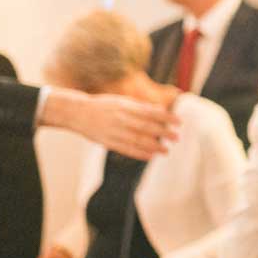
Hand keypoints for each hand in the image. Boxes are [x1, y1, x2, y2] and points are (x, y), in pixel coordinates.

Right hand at [44, 89, 179, 159]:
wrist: (78, 113)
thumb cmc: (104, 106)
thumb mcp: (122, 101)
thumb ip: (141, 107)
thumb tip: (161, 110)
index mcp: (126, 106)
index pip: (151, 112)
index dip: (166, 117)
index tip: (179, 122)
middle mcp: (121, 119)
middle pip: (146, 127)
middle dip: (163, 133)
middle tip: (177, 137)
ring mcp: (114, 131)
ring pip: (137, 140)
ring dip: (154, 146)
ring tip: (166, 151)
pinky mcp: (108, 142)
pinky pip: (126, 149)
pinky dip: (139, 154)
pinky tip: (150, 156)